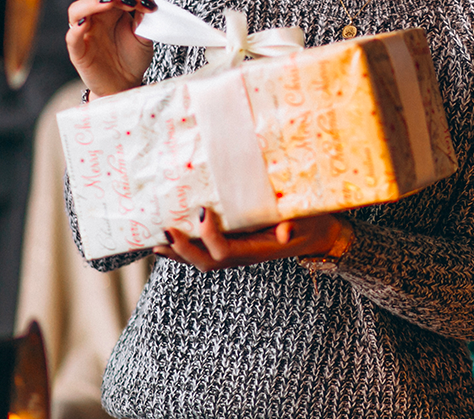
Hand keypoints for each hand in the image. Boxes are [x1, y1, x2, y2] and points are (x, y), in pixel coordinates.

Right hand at [65, 0, 156, 96]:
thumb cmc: (132, 59)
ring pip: (76, 9)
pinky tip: (86, 23)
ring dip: (93, 2)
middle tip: (131, 2)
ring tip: (111, 3)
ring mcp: (85, 33)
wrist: (126, 84)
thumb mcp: (144, 38)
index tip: (149, 4)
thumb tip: (144, 6)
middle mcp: (96, 18)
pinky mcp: (79, 51)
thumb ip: (144, 22)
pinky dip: (76, 28)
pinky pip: (72, 37)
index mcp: (112, 10)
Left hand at [153, 208, 346, 272]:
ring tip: (157, 240)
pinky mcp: (233, 249)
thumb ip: (295, 227)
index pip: (226, 251)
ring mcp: (236, 255)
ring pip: (201, 261)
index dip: (210, 236)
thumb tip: (285, 231)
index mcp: (257, 251)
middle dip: (184, 249)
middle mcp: (242, 257)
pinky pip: (204, 255)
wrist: (317, 236)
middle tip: (166, 229)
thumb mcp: (307, 222)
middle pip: (206, 262)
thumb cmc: (311, 225)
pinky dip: (184, 251)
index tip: (203, 211)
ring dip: (177, 253)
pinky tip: (167, 243)